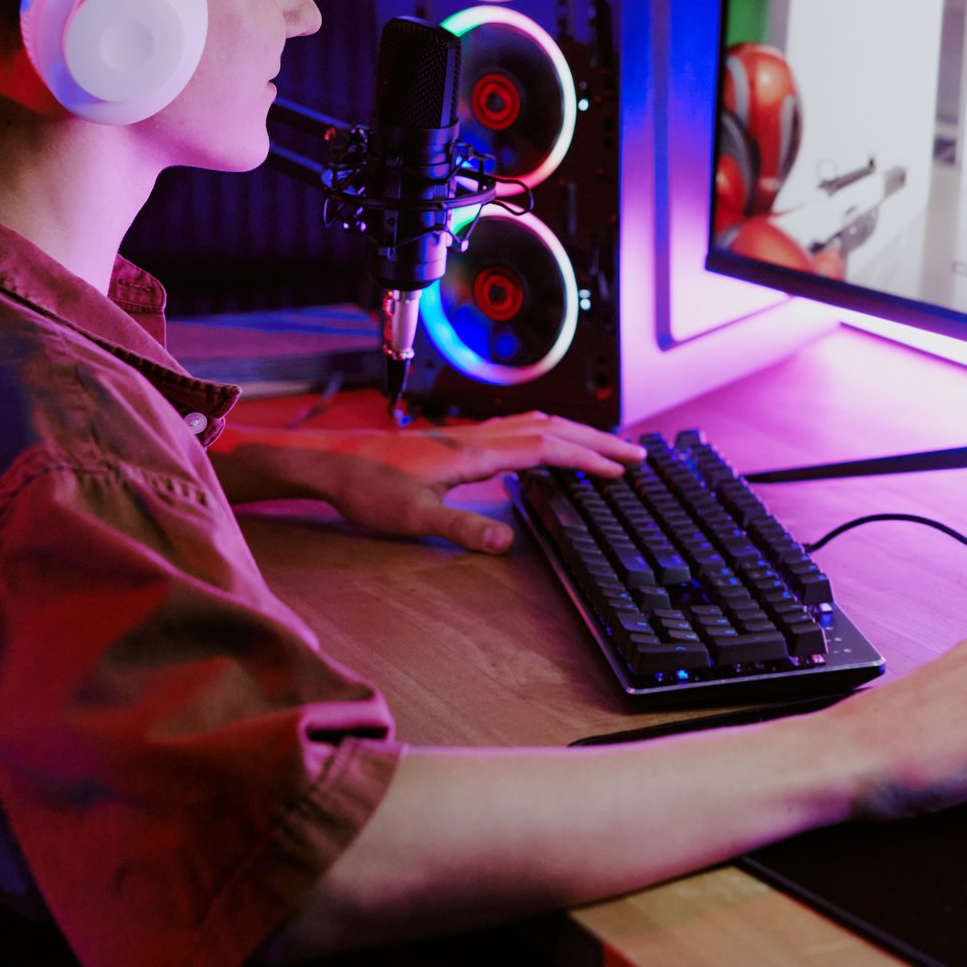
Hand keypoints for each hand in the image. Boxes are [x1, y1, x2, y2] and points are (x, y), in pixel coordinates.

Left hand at [238, 413, 645, 554]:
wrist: (329, 462)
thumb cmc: (366, 488)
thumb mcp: (414, 517)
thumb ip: (463, 527)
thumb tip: (509, 542)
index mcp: (475, 452)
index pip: (548, 448)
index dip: (589, 457)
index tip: (624, 467)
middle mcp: (477, 437)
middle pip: (552, 429)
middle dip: (598, 441)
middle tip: (637, 453)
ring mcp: (466, 436)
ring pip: (535, 424)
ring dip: (575, 433)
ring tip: (604, 447)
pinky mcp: (455, 442)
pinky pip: (516, 429)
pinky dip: (547, 434)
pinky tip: (546, 446)